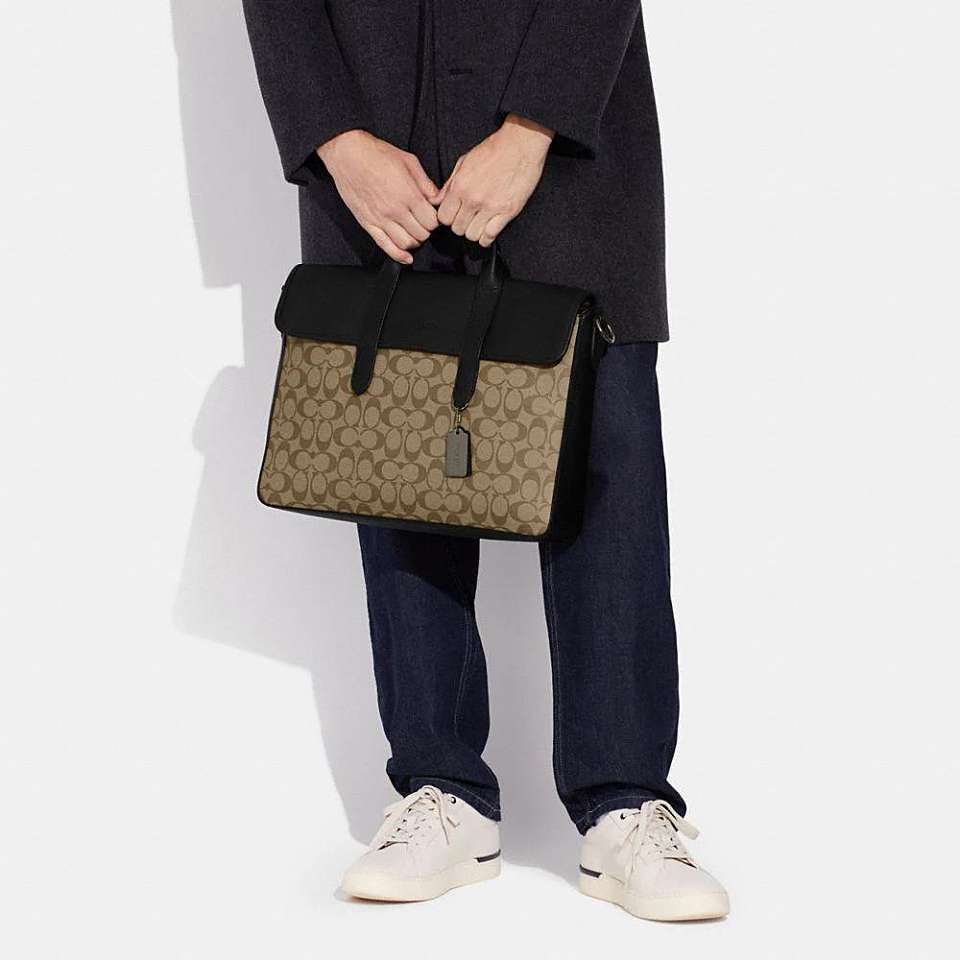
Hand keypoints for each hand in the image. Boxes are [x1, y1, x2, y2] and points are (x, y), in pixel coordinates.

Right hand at [317, 130, 440, 263]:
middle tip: (423, 223)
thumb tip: (437, 198)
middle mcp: (396, 210)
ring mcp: (381, 219)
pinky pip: (386, 246)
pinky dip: (399, 256)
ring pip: (406, 243)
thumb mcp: (409, 161)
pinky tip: (406, 257)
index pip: (432, 221)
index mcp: (409, 194)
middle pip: (421, 234)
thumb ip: (426, 183)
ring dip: (414, 242)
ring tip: (414, 233)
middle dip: (426, 230)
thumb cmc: (376, 154)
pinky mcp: (368, 224)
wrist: (348, 154)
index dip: (435, 220)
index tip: (432, 216)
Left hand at [436, 114, 553, 246]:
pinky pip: (490, 236)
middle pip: (457, 229)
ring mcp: (491, 207)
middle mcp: (473, 199)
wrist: (520, 143)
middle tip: (468, 217)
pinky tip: (489, 229)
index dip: (448, 217)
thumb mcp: (464, 161)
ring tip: (479, 222)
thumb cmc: (493, 149)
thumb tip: (437, 200)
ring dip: (474, 231)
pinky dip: (487, 237)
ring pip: (472, 236)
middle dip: (461, 225)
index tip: (455, 214)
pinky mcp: (508, 211)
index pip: (444, 217)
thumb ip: (449, 184)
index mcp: (460, 186)